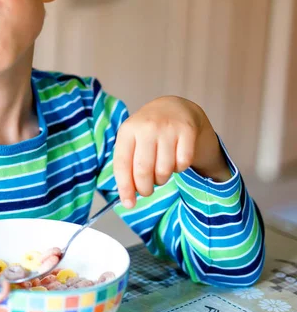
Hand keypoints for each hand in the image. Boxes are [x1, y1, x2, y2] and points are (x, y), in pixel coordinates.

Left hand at [113, 96, 230, 207]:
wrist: (173, 107)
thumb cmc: (147, 131)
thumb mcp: (131, 140)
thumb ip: (127, 165)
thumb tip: (128, 198)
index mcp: (128, 130)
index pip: (122, 164)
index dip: (125, 187)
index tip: (128, 204)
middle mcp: (147, 127)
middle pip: (143, 171)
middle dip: (144, 189)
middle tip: (146, 192)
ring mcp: (168, 128)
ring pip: (164, 170)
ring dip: (162, 179)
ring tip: (160, 171)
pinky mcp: (187, 130)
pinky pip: (183, 163)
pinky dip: (179, 168)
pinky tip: (174, 160)